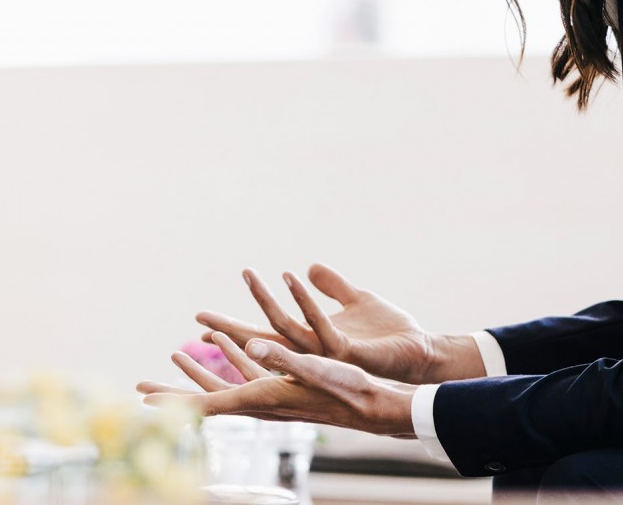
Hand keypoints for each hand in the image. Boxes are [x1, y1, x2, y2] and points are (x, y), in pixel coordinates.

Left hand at [137, 332, 415, 436]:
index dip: (173, 403)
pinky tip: (226, 341)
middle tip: (138, 387)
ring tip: (174, 354)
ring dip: (196, 371)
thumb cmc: (348, 389)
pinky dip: (228, 356)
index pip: (206, 404)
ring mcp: (270, 396)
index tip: (142, 402)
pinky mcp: (282, 387)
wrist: (376, 406)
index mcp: (260, 399)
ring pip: (222, 385)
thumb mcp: (314, 369)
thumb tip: (251, 346)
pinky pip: (244, 373)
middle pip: (204, 399)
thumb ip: (282, 358)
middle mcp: (259, 402)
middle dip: (172, 392)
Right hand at [196, 265, 464, 384]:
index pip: (260, 335)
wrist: (424, 353)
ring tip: (247, 273)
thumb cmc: (392, 333)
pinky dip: (305, 299)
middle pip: (260, 340)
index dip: (232, 328)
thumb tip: (311, 266)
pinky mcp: (347, 353)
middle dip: (229, 327)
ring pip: (286, 330)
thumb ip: (333, 286)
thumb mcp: (357, 300)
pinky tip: (293, 275)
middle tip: (198, 315)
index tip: (201, 321)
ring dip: (265, 299)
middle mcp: (310, 353)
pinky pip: (320, 325)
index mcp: (308, 344)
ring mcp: (326, 355)